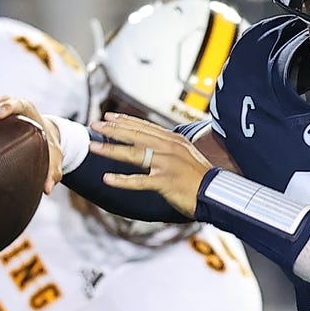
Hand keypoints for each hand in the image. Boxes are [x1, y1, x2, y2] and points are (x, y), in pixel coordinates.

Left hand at [90, 112, 211, 217]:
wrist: (216, 193)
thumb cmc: (200, 177)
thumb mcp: (185, 155)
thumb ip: (169, 147)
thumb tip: (151, 143)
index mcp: (174, 140)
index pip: (145, 127)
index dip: (125, 121)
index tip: (108, 117)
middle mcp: (169, 148)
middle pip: (136, 135)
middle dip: (113, 130)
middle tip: (94, 125)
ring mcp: (167, 164)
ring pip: (134, 154)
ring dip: (111, 149)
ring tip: (94, 147)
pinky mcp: (166, 181)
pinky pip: (139, 181)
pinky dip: (122, 180)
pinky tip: (107, 179)